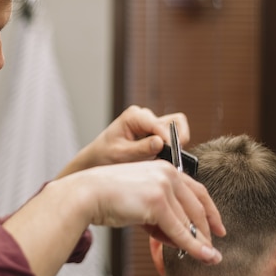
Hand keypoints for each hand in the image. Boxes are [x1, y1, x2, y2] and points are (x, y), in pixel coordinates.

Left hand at [57, 105, 189, 177]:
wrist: (98, 158)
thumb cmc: (105, 154)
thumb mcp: (121, 154)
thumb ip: (140, 149)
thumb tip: (160, 142)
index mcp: (134, 116)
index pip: (159, 124)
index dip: (168, 139)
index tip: (172, 154)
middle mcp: (145, 116)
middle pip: (175, 121)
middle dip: (177, 139)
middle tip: (174, 156)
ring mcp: (151, 123)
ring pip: (176, 128)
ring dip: (175, 143)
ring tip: (167, 159)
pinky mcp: (155, 132)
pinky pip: (172, 137)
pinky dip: (171, 147)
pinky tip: (162, 160)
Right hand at [73, 160, 224, 263]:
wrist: (87, 193)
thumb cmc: (107, 195)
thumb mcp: (140, 197)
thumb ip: (162, 210)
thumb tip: (182, 235)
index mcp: (164, 167)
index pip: (196, 190)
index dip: (210, 210)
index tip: (218, 226)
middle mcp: (167, 173)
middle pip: (197, 205)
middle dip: (207, 229)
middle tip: (212, 246)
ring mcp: (163, 186)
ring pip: (189, 220)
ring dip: (200, 241)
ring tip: (207, 256)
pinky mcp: (158, 203)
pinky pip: (180, 230)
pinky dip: (194, 246)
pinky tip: (204, 256)